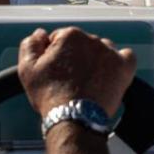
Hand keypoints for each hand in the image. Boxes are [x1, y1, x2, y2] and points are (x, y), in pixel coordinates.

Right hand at [18, 27, 136, 118]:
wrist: (75, 118)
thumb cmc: (52, 96)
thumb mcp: (27, 69)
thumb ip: (30, 45)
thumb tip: (40, 34)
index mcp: (69, 36)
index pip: (60, 38)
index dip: (54, 54)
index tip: (54, 69)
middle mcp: (92, 40)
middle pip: (81, 43)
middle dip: (74, 57)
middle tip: (68, 78)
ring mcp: (110, 54)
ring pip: (102, 49)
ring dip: (95, 59)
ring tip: (87, 79)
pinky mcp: (123, 68)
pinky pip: (126, 56)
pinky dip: (118, 62)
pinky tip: (109, 72)